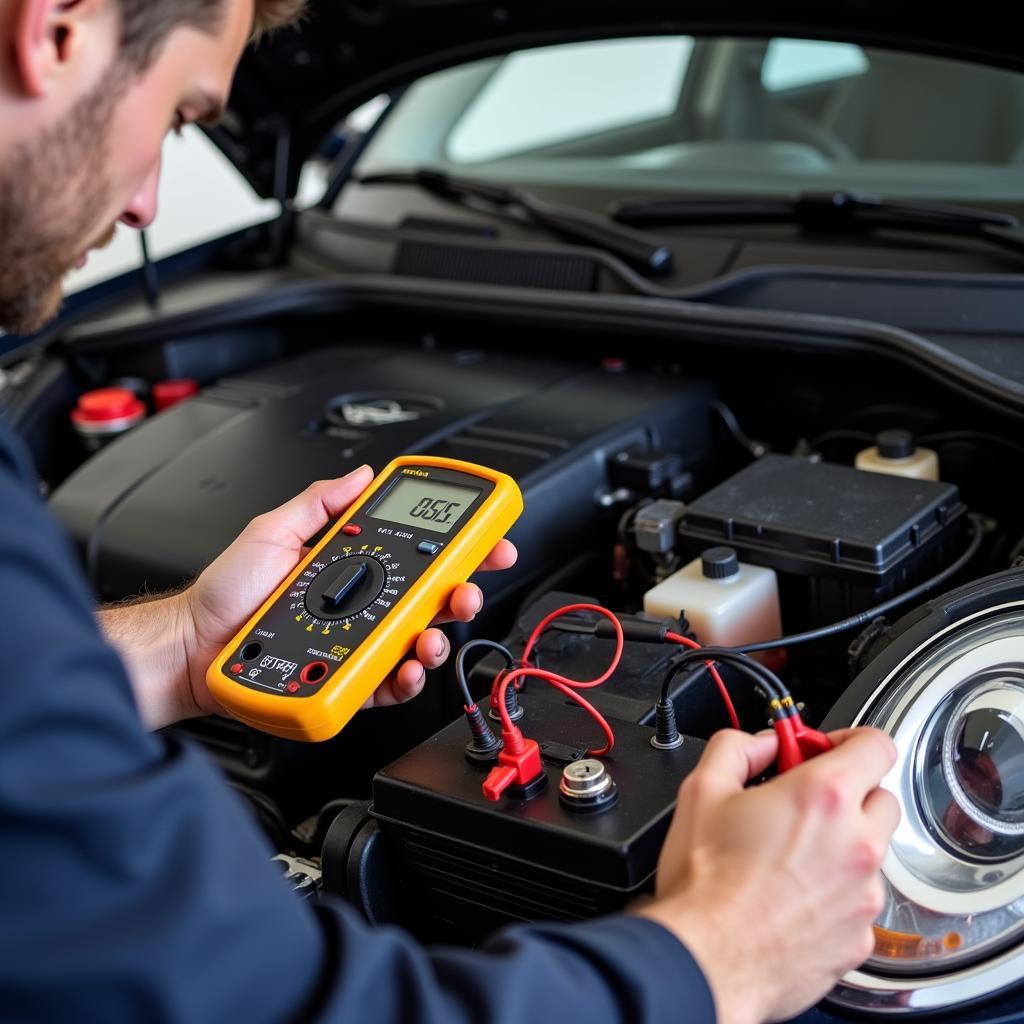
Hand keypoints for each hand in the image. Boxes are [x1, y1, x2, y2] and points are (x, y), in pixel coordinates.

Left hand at [179, 465, 515, 719]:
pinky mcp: (350, 678)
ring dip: (440, 637)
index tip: (487, 538)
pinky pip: (390, 683)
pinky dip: (408, 678)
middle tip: (465, 590)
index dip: (459, 547)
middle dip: (462, 593)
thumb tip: (360, 476)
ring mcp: (360, 642)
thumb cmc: (229, 592)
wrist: (194, 646)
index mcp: (353, 566)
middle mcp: (364, 603)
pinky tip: (407, 667)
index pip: (418, 553)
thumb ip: (319, 503)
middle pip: (430, 599)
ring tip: (432, 634)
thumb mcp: (273, 531)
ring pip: (419, 642)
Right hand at [638, 727, 898, 1023]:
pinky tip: (792, 895)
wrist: (709, 959)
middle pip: (881, 798)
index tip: (823, 751)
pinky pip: (860, 900)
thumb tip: (759, 743)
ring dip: (843, 844)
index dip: (849, 740)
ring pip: (873, 853)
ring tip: (790, 855)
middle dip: (847, 793)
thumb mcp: (702, 789)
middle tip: (803, 801)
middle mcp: (858, 844)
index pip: (876, 745)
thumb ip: (737, 747)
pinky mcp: (861, 938)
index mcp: (824, 797)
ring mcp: (864, 895)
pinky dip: (836, 891)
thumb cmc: (706, 883)